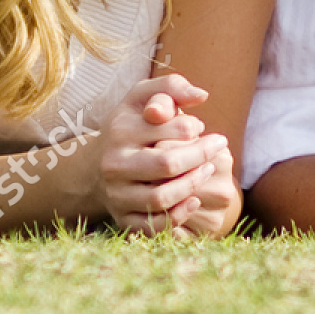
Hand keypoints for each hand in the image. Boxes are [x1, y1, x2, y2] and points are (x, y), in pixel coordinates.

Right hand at [99, 74, 229, 234]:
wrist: (96, 167)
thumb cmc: (130, 126)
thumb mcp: (141, 97)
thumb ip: (171, 87)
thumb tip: (202, 95)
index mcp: (120, 130)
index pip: (169, 128)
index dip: (193, 127)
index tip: (200, 127)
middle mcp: (114, 164)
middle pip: (167, 164)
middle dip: (201, 155)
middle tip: (219, 146)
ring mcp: (117, 195)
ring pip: (161, 198)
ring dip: (193, 185)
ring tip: (208, 170)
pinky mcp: (122, 219)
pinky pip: (154, 225)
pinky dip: (178, 216)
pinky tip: (194, 200)